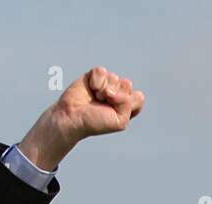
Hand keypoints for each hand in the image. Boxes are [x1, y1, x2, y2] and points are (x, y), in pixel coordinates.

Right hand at [19, 66, 144, 169]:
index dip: (128, 105)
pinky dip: (96, 81)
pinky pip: (102, 71)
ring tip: (95, 99)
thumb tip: (122, 82)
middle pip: (127, 85)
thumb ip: (129, 104)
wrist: (73, 118)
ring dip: (104, 90)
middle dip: (115, 96)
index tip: (115, 115)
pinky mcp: (95, 75)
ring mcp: (107, 83)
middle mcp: (118, 93)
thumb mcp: (120, 121)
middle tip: (103, 105)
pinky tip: (90, 89)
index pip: (138, 98)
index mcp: (127, 106)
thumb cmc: (95, 123)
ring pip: (115, 78)